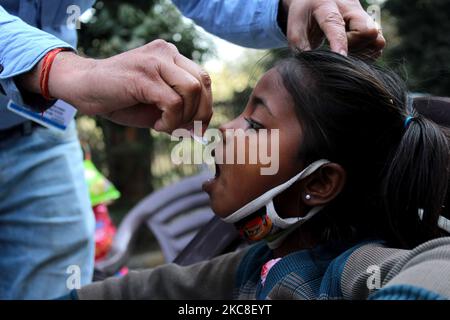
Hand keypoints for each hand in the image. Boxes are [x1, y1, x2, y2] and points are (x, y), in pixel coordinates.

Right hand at [21, 40, 212, 131]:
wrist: (82, 87)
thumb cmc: (119, 99)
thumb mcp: (154, 109)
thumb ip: (178, 115)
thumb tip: (200, 132)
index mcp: (170, 56)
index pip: (202, 79)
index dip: (206, 106)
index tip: (199, 127)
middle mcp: (166, 52)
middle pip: (202, 83)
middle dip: (200, 113)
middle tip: (187, 132)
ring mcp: (155, 61)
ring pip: (192, 90)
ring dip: (184, 117)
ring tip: (165, 126)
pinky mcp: (144, 75)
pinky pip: (173, 102)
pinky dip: (170, 120)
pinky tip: (157, 126)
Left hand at [282, 0, 384, 56]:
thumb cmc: (304, 17)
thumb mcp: (295, 30)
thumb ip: (301, 48)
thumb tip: (308, 72)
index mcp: (326, 6)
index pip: (335, 23)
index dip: (340, 42)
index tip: (341, 58)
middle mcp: (349, 8)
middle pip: (367, 29)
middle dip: (355, 46)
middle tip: (341, 49)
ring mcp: (363, 15)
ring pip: (377, 38)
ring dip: (363, 51)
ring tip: (346, 50)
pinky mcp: (370, 23)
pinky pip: (378, 43)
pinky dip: (368, 53)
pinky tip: (353, 52)